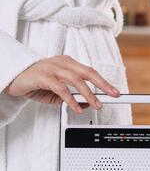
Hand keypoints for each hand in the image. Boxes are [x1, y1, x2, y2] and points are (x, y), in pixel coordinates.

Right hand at [5, 55, 119, 112]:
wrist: (13, 78)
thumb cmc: (37, 83)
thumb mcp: (59, 91)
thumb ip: (74, 95)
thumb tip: (90, 103)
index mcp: (69, 63)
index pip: (91, 72)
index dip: (104, 82)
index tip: (115, 92)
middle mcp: (62, 63)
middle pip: (88, 72)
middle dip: (103, 84)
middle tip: (113, 95)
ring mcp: (53, 68)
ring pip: (76, 80)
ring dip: (89, 94)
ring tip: (97, 105)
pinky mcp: (43, 76)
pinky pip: (61, 88)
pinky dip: (71, 99)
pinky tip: (77, 107)